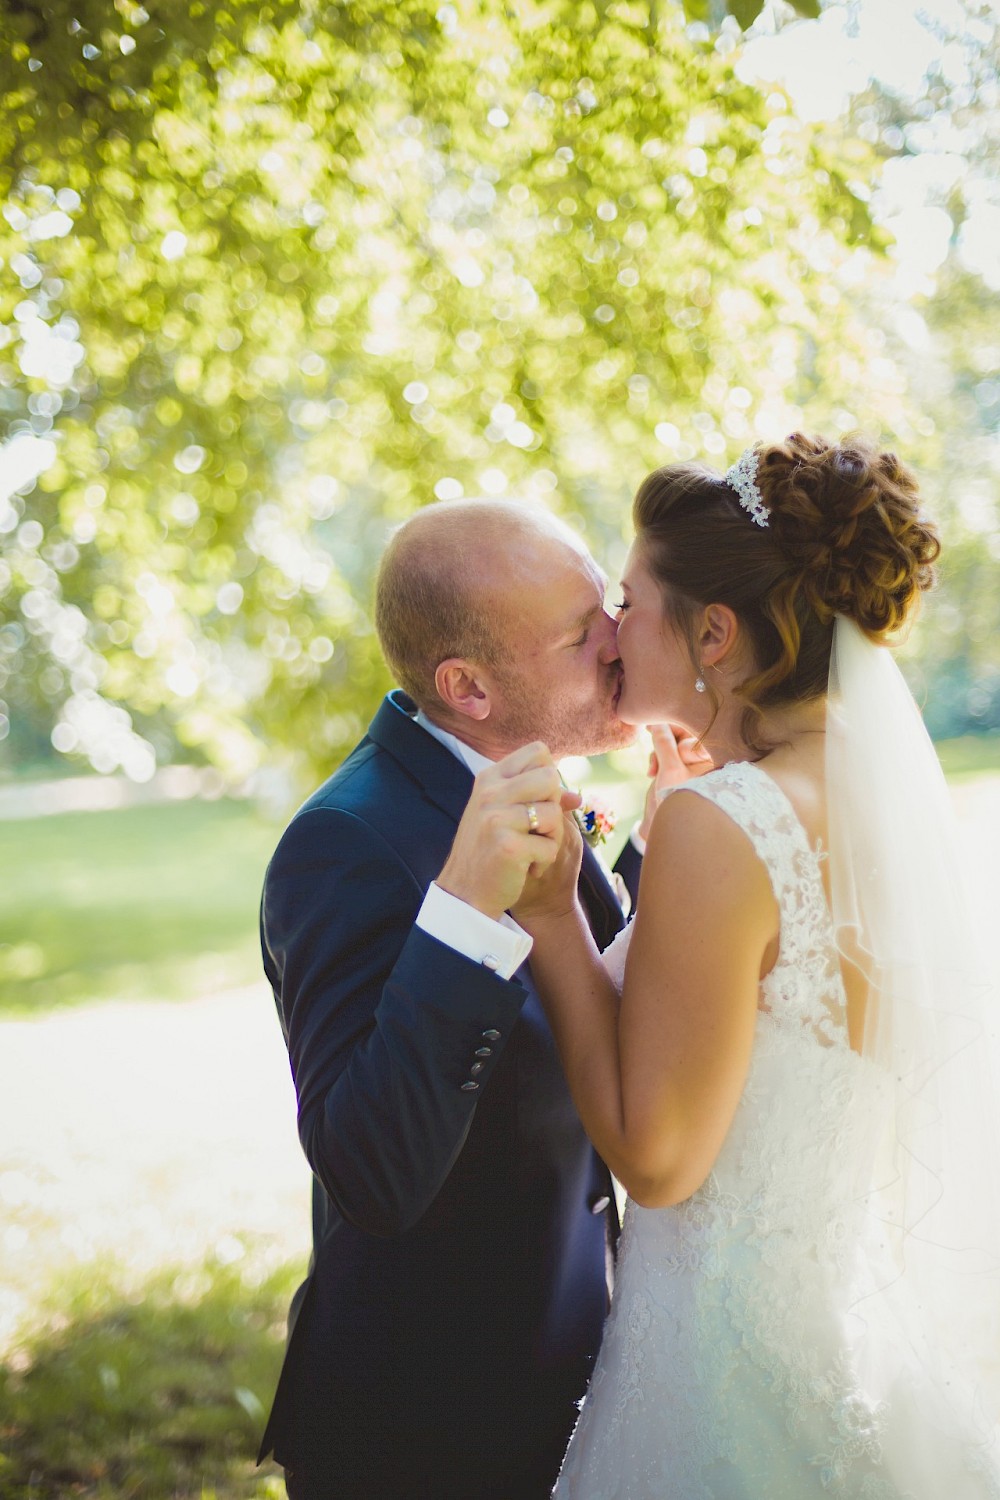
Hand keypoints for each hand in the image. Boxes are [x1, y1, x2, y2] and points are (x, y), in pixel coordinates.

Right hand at [437, 742, 581, 920]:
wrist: (464, 893)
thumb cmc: (489, 852)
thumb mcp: (506, 816)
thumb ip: (538, 799)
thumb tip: (577, 797)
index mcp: (489, 778)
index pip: (538, 751)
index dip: (549, 776)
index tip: (537, 802)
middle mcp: (490, 792)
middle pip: (550, 776)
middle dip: (553, 805)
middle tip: (537, 828)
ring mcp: (496, 818)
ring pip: (554, 813)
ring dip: (552, 837)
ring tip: (532, 850)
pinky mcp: (508, 846)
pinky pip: (550, 845)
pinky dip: (544, 861)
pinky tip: (526, 868)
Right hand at [637, 723, 713, 842]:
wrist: (670, 834)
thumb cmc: (675, 806)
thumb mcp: (669, 771)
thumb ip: (664, 742)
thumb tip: (659, 721)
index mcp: (717, 761)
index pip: (699, 730)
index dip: (676, 726)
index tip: (654, 724)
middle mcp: (714, 763)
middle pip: (688, 734)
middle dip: (666, 739)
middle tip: (648, 736)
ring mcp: (701, 768)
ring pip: (678, 743)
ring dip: (660, 751)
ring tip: (651, 770)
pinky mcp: (688, 773)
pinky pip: (674, 754)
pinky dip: (661, 759)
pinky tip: (652, 772)